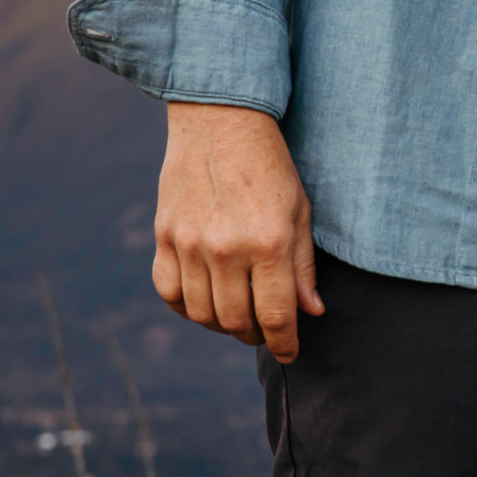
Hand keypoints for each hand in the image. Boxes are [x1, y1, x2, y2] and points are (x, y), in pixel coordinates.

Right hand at [153, 102, 323, 362]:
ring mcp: (190, 244)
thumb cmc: (270, 168)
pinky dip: (187, 308)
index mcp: (269, 243)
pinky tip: (205, 301)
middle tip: (266, 332)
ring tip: (239, 317)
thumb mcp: (300, 212)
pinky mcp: (164, 236)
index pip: (276, 316)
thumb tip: (311, 313)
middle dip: (255, 336)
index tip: (290, 353)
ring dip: (223, 326)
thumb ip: (303, 267)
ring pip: (202, 314)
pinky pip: (169, 293)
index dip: (285, 344)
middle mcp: (227, 249)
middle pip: (236, 322)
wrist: (220, 124)